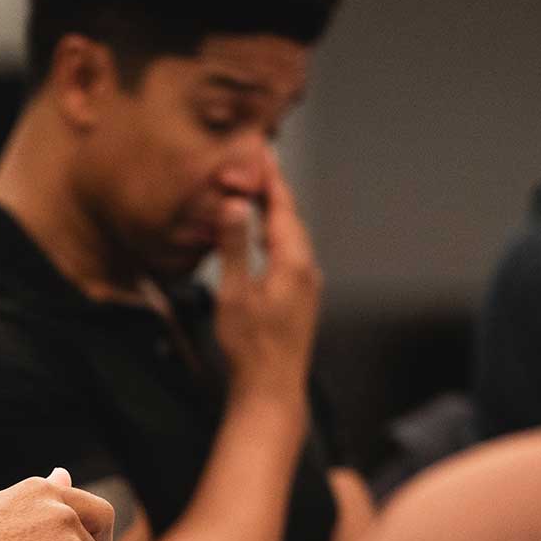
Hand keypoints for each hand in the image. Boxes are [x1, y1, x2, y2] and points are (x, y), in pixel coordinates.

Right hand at [211, 146, 321, 402]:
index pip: (281, 207)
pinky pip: (290, 253)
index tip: (261, 151)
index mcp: (292, 262)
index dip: (270, 177)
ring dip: (273, 213)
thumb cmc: (251, 348)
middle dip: (273, 189)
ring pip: (290, 236)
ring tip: (256, 193)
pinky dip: (275, 235)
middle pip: (289, 218)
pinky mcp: (300, 298)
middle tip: (255, 165)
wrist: (273, 389)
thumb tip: (235, 206)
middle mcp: (306, 269)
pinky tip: (262, 238)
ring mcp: (306, 285)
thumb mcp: (234, 294)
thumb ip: (234, 247)